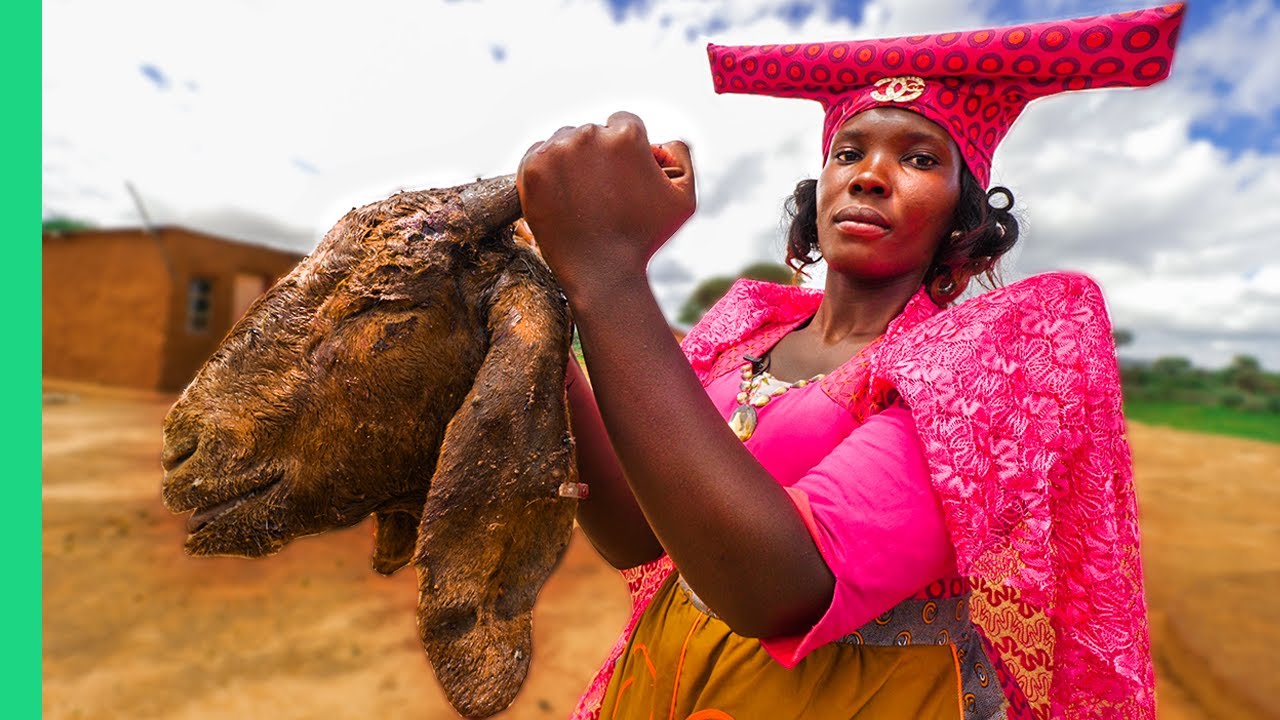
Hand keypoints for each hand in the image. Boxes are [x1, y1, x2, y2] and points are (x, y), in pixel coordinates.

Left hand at [516, 111, 695, 296]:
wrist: (601, 273)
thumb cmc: (646, 239)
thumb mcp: (685, 198)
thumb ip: (681, 156)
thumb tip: (662, 142)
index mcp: (626, 135)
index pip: (624, 122)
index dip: (627, 150)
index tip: (623, 175)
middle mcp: (589, 135)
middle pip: (593, 131)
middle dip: (599, 155)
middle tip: (603, 192)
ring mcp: (556, 151)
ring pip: (564, 140)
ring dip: (571, 159)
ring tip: (582, 196)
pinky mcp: (531, 169)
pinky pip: (538, 153)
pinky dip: (547, 169)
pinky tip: (561, 193)